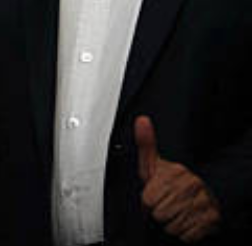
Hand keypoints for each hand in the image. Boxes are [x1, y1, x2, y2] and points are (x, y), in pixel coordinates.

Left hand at [136, 116, 220, 241]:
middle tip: (166, 205)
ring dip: (170, 224)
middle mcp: (193, 186)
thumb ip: (146, 144)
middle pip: (158, 214)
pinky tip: (187, 221)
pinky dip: (184, 233)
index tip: (154, 196)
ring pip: (171, 226)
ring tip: (176, 213)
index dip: (147, 201)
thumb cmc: (174, 183)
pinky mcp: (212, 220)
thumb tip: (141, 120)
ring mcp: (204, 202)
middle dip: (158, 213)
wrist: (204, 197)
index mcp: (176, 172)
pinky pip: (186, 235)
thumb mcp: (155, 164)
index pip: (147, 199)